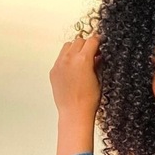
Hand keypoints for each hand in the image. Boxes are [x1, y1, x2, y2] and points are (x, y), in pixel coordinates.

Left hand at [50, 35, 100, 154]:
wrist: (75, 113)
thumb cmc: (89, 101)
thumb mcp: (99, 81)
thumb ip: (98, 65)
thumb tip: (98, 56)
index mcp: (83, 60)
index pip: (92, 41)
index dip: (98, 41)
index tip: (101, 42)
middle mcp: (69, 59)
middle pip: (78, 41)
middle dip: (86, 44)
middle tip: (93, 52)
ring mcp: (59, 64)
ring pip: (67, 47)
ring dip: (75, 49)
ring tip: (81, 60)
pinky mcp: (54, 71)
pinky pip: (60, 58)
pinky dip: (67, 59)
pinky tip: (73, 69)